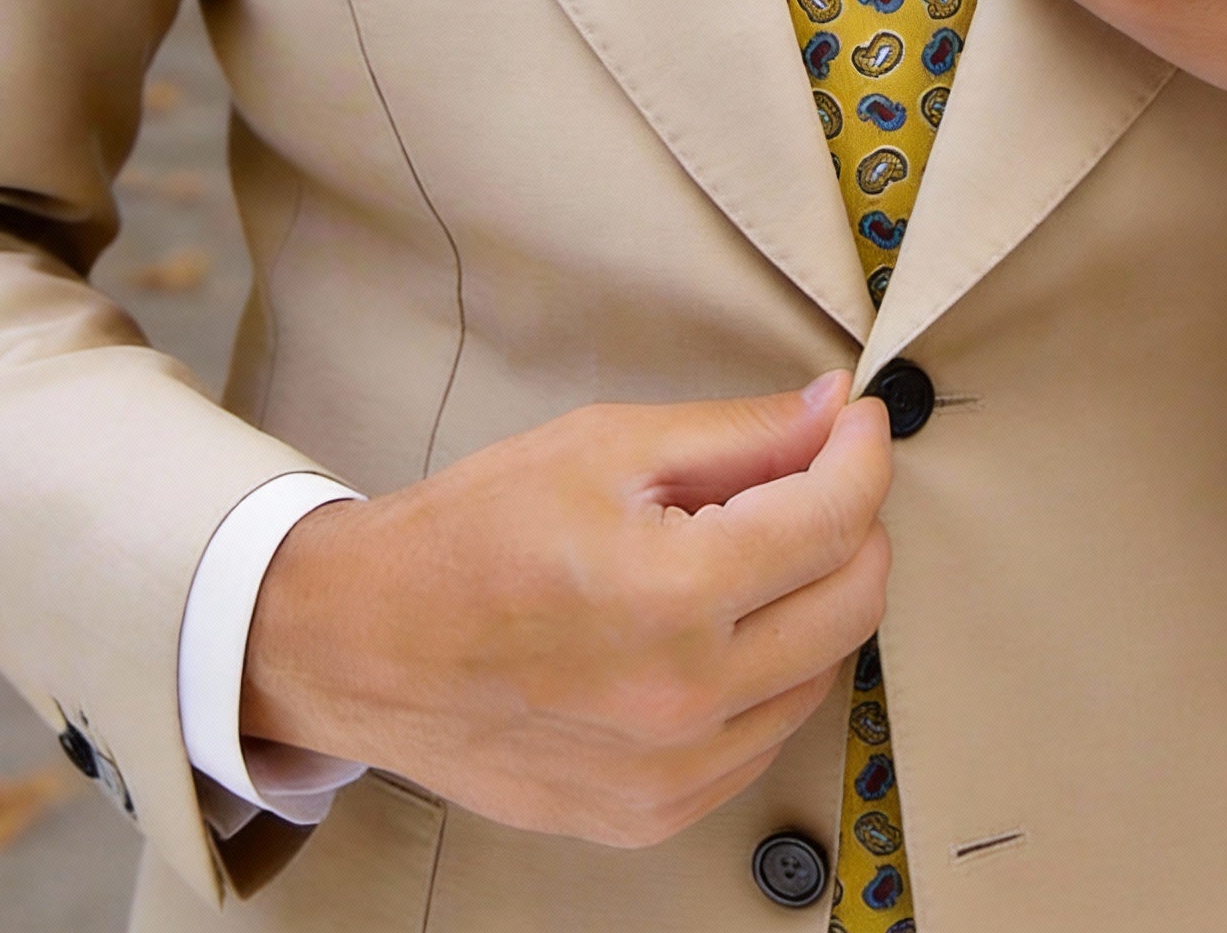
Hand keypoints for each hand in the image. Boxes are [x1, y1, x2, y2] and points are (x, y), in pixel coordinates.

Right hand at [241, 373, 891, 846]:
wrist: (363, 644)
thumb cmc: (470, 536)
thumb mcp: (605, 446)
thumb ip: (738, 434)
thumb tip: (834, 413)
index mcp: (672, 595)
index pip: (835, 520)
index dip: (863, 454)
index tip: (858, 423)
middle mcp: (684, 699)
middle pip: (854, 602)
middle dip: (853, 521)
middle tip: (815, 474)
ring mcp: (671, 774)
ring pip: (821, 672)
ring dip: (812, 598)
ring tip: (743, 549)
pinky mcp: (652, 814)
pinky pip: (764, 736)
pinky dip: (769, 670)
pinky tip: (715, 625)